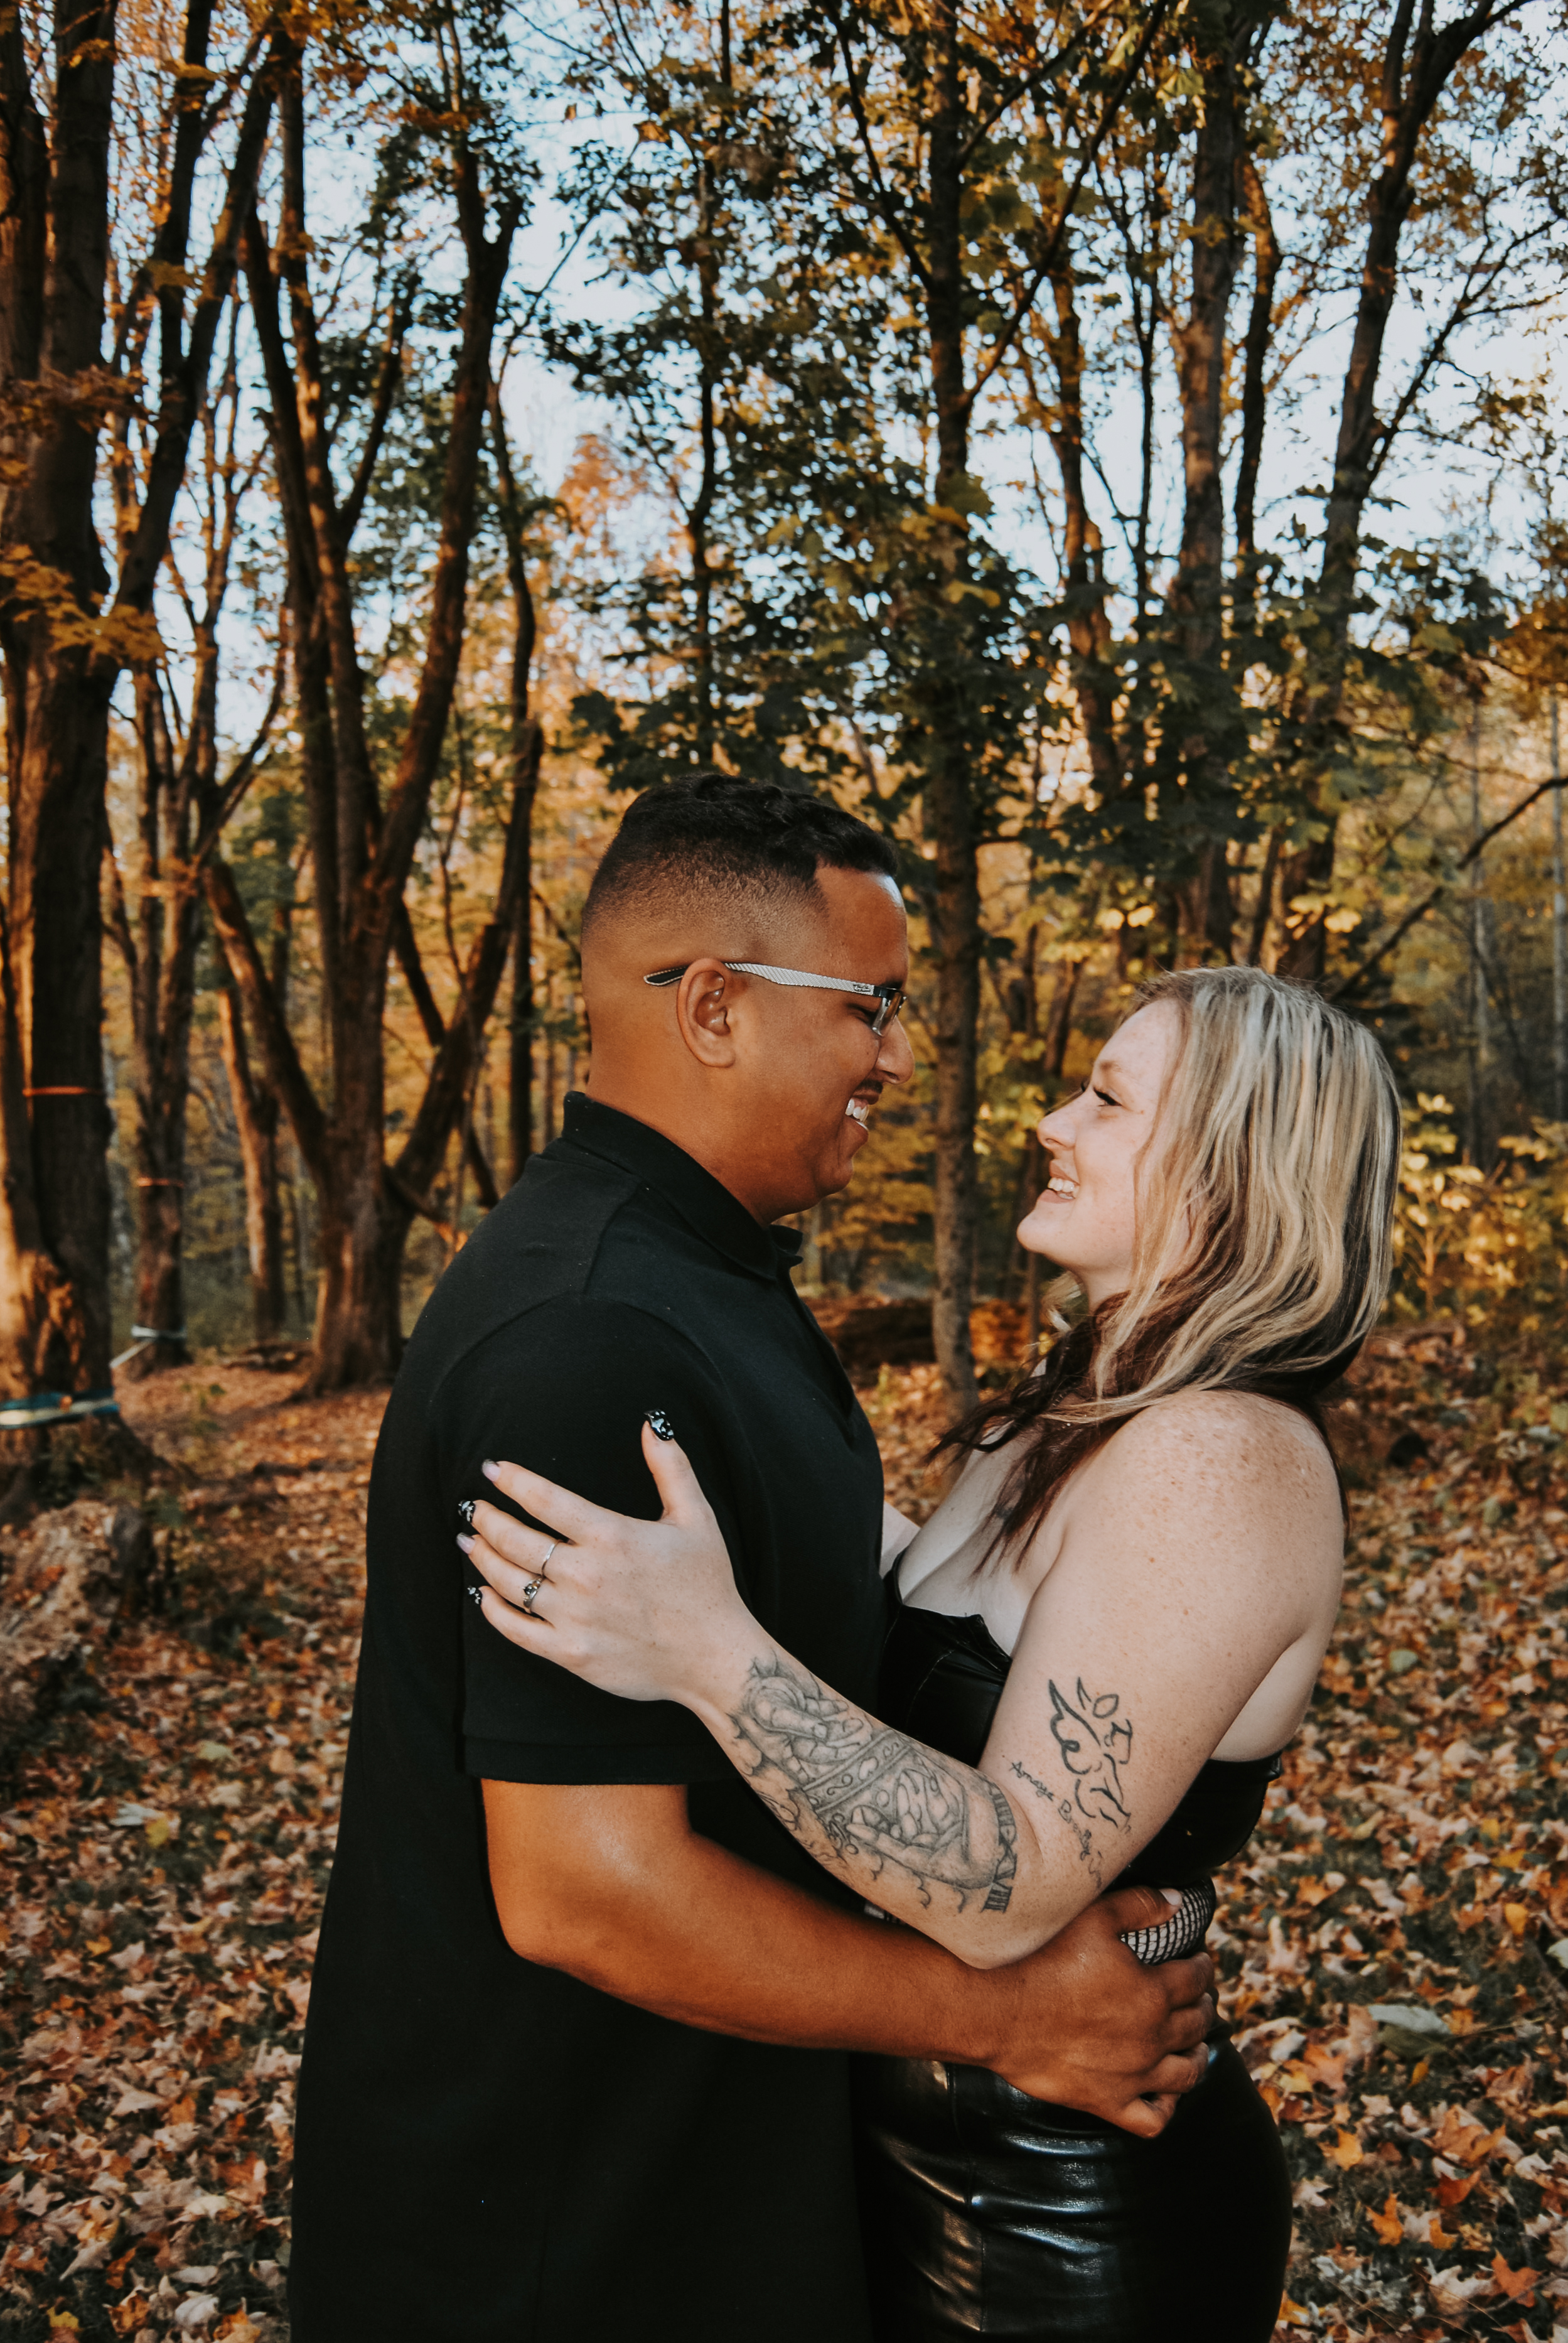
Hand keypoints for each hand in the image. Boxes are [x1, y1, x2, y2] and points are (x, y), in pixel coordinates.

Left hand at [461, 1425, 758, 1709]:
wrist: (714, 1658)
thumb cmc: (706, 1585)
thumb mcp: (697, 1517)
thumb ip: (670, 1467)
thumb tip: (652, 1423)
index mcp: (612, 1536)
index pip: (544, 1499)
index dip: (512, 1480)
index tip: (491, 1469)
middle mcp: (586, 1575)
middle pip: (515, 1539)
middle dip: (487, 1519)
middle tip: (473, 1508)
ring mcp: (574, 1617)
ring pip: (508, 1582)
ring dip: (483, 1558)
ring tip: (471, 1541)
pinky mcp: (570, 1654)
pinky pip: (516, 1630)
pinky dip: (493, 1610)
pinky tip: (483, 1594)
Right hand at [984, 1884, 1216, 2137]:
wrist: (998, 2010)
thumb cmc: (1041, 1959)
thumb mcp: (1093, 1918)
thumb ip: (1139, 1906)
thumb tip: (1175, 1902)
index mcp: (1152, 1991)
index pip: (1196, 1979)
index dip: (1203, 1967)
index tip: (1200, 1961)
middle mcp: (1151, 2036)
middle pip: (1196, 2023)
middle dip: (1204, 2006)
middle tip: (1200, 1998)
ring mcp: (1133, 2075)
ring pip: (1186, 2073)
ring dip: (1198, 2056)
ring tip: (1196, 2046)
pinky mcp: (1108, 2102)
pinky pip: (1154, 2119)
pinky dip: (1167, 2107)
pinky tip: (1166, 2094)